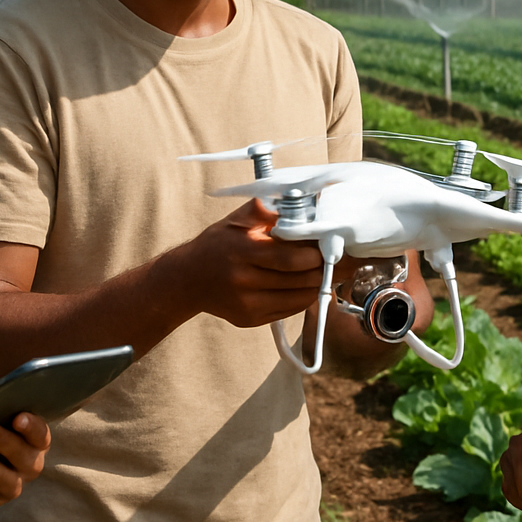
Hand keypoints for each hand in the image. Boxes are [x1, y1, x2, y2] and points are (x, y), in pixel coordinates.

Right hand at [164, 200, 325, 327]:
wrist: (188, 279)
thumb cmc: (216, 245)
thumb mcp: (235, 220)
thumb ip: (264, 209)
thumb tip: (296, 202)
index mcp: (243, 251)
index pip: (291, 258)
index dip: (315, 254)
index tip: (327, 246)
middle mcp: (244, 280)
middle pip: (299, 279)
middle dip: (322, 269)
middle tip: (334, 260)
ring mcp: (247, 304)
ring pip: (299, 298)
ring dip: (316, 285)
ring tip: (324, 272)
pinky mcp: (250, 319)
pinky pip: (288, 310)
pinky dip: (302, 298)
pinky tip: (304, 285)